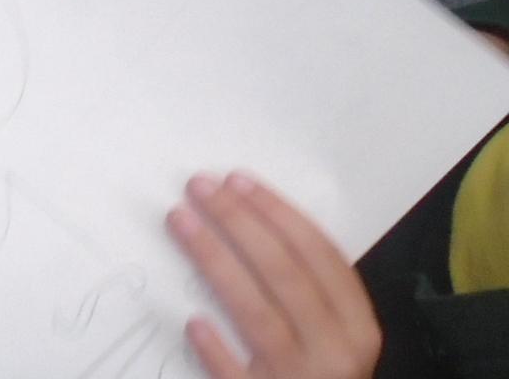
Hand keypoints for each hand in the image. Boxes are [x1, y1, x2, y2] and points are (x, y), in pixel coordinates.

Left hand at [168, 172, 380, 378]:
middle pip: (285, 274)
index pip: (320, 256)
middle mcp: (337, 353)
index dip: (278, 214)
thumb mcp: (330, 334)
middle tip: (199, 188)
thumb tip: (246, 220)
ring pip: (257, 313)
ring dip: (215, 261)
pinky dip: (217, 350)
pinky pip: (237, 375)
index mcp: (358, 327)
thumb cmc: (315, 374)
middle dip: (239, 223)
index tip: (238, 181)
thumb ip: (303, 289)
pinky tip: (193, 322)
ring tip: (179, 221)